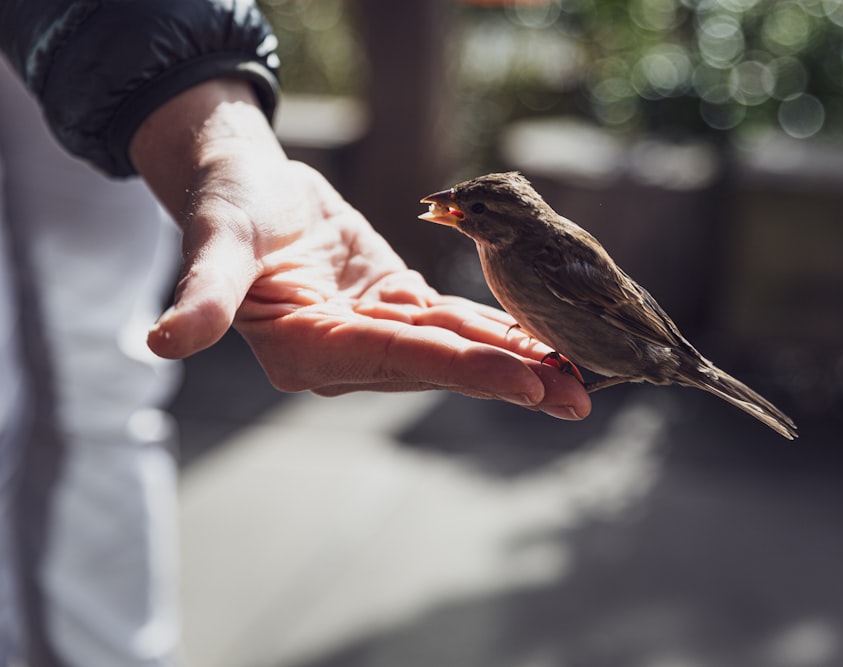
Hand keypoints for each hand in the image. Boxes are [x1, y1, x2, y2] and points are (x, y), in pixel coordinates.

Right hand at [129, 81, 590, 418]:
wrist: (247, 184)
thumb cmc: (229, 206)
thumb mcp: (216, 241)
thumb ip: (202, 293)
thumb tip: (160, 344)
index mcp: (306, 349)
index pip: (397, 358)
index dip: (462, 367)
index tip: (526, 379)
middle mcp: (346, 354)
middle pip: (439, 366)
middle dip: (510, 379)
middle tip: (579, 395)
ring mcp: (376, 334)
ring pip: (456, 350)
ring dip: (518, 363)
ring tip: (580, 379)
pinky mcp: (395, 309)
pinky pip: (454, 324)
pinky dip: (500, 332)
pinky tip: (545, 344)